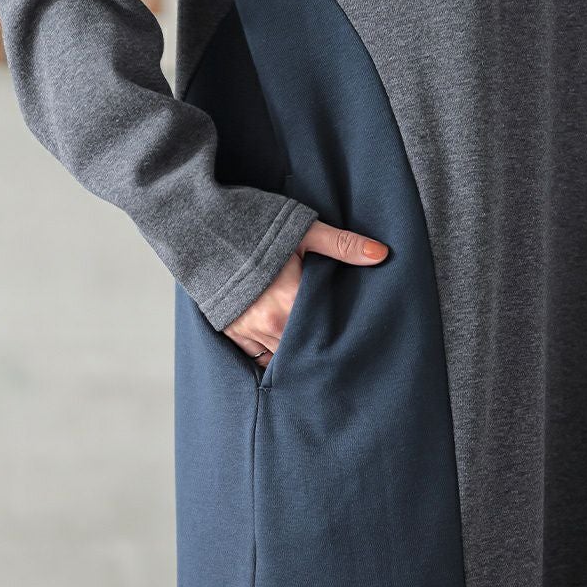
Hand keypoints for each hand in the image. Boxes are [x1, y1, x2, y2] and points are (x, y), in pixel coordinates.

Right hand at [224, 220, 388, 367]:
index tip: (351, 343)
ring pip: (281, 359)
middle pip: (303, 351)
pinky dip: (271, 359)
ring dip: (295, 357)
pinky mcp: (232, 332)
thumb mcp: (304, 230)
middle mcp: (272, 322)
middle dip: (317, 352)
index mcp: (292, 300)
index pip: (324, 334)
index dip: (338, 340)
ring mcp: (250, 330)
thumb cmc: (255, 227)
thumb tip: (382, 254)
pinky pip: (257, 359)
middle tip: (335, 356)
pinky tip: (284, 358)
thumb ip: (343, 245)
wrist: (204, 228)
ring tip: (312, 359)